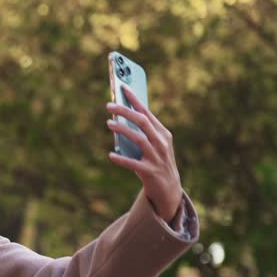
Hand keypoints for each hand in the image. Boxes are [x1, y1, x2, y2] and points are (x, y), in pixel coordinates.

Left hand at [106, 84, 181, 222]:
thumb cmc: (156, 162)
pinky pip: (133, 163)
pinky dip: (121, 159)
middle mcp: (161, 143)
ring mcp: (157, 157)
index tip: (123, 87)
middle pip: (142, 122)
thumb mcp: (152, 145)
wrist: (168, 188)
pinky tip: (110, 155)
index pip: (147, 112)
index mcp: (162, 133)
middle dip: (126, 111)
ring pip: (139, 139)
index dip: (135, 99)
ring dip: (123, 130)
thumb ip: (140, 133)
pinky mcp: (150, 171)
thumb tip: (119, 119)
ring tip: (108, 123)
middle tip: (109, 105)